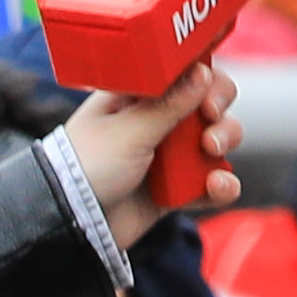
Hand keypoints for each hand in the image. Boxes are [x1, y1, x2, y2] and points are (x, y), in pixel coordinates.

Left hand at [55, 62, 225, 218]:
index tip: (207, 96)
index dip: (206, 79)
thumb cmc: (87, 168)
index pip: (184, 74)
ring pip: (215, 141)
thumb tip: (202, 71)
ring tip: (210, 152)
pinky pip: (210, 183)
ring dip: (224, 141)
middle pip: (208, 103)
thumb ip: (168, 104)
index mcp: (137, 96)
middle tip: (210, 123)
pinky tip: (216, 186)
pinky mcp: (174, 190)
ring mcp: (167, 156)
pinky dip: (221, 185)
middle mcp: (155, 121)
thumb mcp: (127, 131)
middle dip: (219, 111)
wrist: (72, 225)